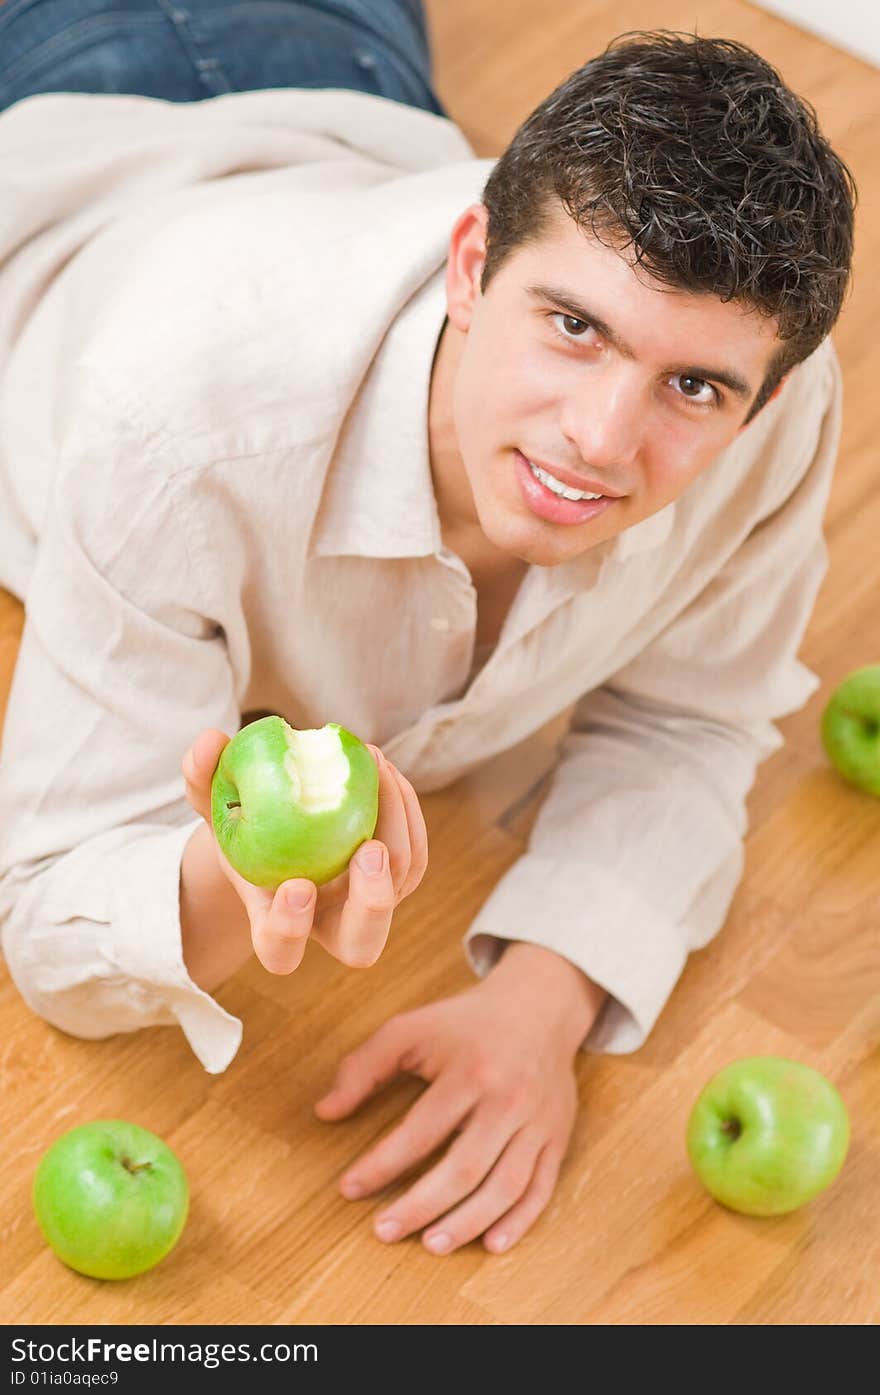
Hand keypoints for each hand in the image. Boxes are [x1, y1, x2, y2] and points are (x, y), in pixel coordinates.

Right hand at [181, 727, 427, 974]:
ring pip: (399, 886)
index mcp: (275, 925)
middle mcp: (328, 924)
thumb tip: (206, 744)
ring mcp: (367, 905)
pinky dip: (406, 812)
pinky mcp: (396, 876)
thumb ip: (202, 777)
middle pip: (362, 946)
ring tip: (374, 769)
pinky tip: (386, 771)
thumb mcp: (214, 799)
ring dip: (396, 828)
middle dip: (372, 902)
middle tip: (368, 848)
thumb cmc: (241, 818)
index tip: (295, 884)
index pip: (281, 951)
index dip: (290, 929)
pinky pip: (414, 855)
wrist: (280, 821)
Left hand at [315, 945, 605, 1254]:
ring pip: (505, 1186)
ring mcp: (537, 1122)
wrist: (539, 1007)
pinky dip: (519, 1222)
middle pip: (464, 1168)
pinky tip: (490, 1243)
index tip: (349, 1188)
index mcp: (469, 1072)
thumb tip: (325, 1112)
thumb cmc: (465, 1022)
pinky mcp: (556, 1137)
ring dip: (467, 1223)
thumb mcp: (410, 1029)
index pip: (420, 1131)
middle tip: (384, 1231)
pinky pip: (541, 1188)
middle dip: (421, 1206)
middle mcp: (507, 1100)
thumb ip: (365, 1067)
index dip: (382, 1164)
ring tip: (430, 1244)